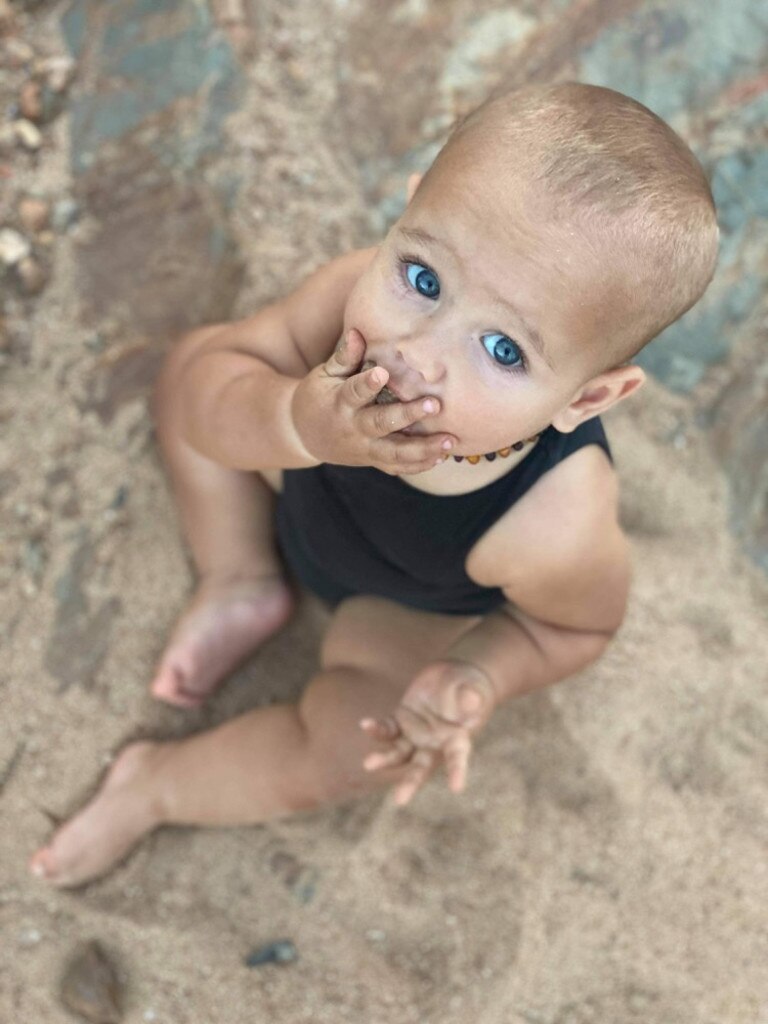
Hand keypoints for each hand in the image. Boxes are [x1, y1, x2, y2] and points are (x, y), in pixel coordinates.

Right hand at [291, 327, 456, 473]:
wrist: (304, 435)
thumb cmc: (318, 397)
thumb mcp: (324, 375)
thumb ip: (344, 358)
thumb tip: (357, 332)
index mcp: (339, 402)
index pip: (354, 392)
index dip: (367, 384)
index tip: (383, 373)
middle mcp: (353, 428)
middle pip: (381, 424)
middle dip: (407, 416)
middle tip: (433, 405)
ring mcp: (364, 448)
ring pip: (394, 453)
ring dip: (423, 449)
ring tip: (449, 439)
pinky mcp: (372, 461)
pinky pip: (397, 467)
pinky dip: (420, 464)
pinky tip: (442, 456)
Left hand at [359, 659, 496, 805]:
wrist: (452, 676)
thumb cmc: (469, 685)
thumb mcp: (471, 688)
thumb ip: (469, 696)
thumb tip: (470, 702)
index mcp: (456, 739)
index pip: (457, 757)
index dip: (457, 771)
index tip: (457, 787)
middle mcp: (434, 744)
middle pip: (421, 767)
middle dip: (410, 783)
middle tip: (400, 800)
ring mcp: (415, 735)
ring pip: (398, 753)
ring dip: (384, 759)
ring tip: (369, 764)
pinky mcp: (401, 722)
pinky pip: (387, 730)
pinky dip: (376, 729)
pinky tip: (365, 724)